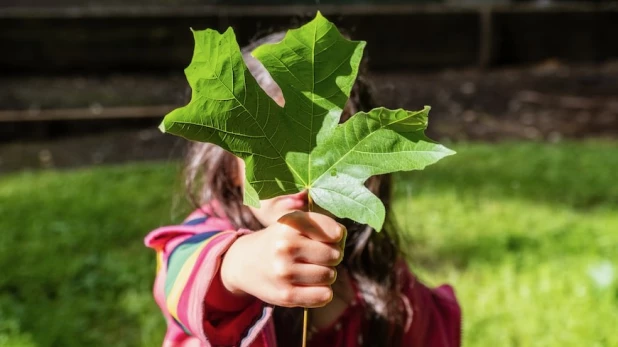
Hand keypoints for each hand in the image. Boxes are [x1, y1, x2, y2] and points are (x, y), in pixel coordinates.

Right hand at [220, 211, 345, 307]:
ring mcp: (285, 272)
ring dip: (326, 274)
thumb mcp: (293, 223)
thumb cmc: (279, 241)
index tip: (328, 237)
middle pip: (335, 255)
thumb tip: (341, 237)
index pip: (334, 232)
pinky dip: (323, 292)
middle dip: (331, 256)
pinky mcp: (286, 295)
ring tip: (310, 270)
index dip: (336, 236)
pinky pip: (324, 295)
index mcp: (290, 224)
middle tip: (317, 256)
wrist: (244, 262)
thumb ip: (321, 226)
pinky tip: (312, 286)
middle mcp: (286, 246)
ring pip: (330, 275)